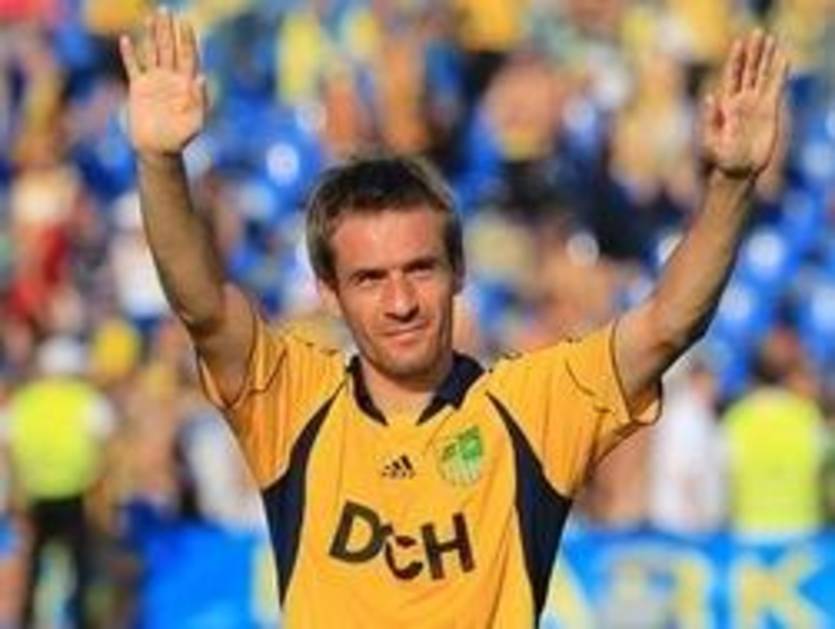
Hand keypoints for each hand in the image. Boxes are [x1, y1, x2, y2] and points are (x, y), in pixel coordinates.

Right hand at [120, 9, 206, 155]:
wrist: (159, 150)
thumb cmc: (181, 139)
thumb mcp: (195, 122)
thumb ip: (200, 100)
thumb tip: (202, 76)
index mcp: (187, 84)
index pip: (188, 57)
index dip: (187, 39)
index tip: (185, 22)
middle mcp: (171, 79)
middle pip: (170, 49)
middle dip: (169, 30)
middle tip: (166, 10)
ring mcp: (155, 82)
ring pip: (153, 53)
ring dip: (152, 35)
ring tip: (151, 16)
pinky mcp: (138, 88)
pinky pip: (133, 67)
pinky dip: (130, 54)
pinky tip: (126, 40)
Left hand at [701, 31, 789, 179]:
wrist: (738, 170)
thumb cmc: (720, 158)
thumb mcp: (710, 140)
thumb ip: (710, 119)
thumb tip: (709, 96)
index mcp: (725, 105)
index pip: (731, 77)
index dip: (736, 59)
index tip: (739, 42)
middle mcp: (741, 101)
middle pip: (749, 71)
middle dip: (753, 53)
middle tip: (758, 33)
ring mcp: (756, 105)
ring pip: (763, 76)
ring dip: (768, 59)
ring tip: (774, 41)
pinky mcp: (769, 111)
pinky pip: (776, 88)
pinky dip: (780, 74)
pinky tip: (783, 59)